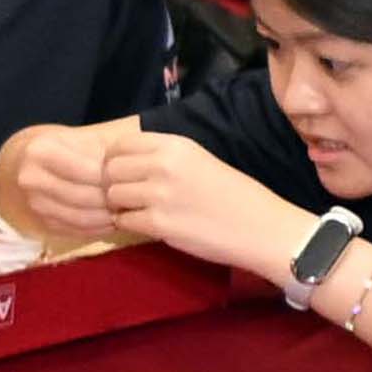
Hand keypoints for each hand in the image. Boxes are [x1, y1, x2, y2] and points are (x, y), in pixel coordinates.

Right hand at [0, 117, 136, 244]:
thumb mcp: (83, 139)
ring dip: (107, 218)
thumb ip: (104, 154)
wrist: (33, 162)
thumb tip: (130, 175)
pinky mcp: (41, 222)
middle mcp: (31, 178)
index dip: (112, 178)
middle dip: (112, 201)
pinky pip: (75, 231)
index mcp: (41, 151)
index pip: (86, 171)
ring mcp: (34, 203)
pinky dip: (97, 229)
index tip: (130, 179)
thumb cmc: (67, 148)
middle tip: (133, 200)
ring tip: (126, 211)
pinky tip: (112, 221)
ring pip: (80, 218)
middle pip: (83, 197)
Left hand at [84, 129, 315, 285]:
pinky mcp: (159, 223)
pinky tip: (150, 226)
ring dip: (121, 207)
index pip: (120, 144)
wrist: (261, 227)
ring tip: (141, 212)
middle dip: (114, 185)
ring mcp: (160, 194)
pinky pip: (124, 221)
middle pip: (110, 170)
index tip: (126, 174)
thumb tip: (124, 162)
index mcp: (175, 145)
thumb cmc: (233, 195)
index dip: (115, 160)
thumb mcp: (198, 160)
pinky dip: (131, 226)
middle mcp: (164, 164)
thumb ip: (164, 157)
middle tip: (130, 197)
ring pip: (112, 196)